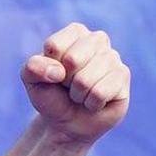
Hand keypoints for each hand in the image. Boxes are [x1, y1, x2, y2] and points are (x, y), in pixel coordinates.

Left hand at [22, 23, 129, 143]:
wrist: (68, 123)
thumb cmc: (51, 96)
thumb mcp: (32, 81)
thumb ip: (33, 68)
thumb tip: (57, 70)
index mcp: (75, 32)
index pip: (54, 46)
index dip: (48, 68)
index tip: (54, 75)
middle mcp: (97, 39)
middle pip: (72, 60)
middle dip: (65, 81)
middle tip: (69, 86)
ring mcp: (113, 57)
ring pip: (85, 80)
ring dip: (78, 95)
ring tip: (81, 94)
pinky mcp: (123, 77)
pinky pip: (99, 92)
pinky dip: (91, 103)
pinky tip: (94, 101)